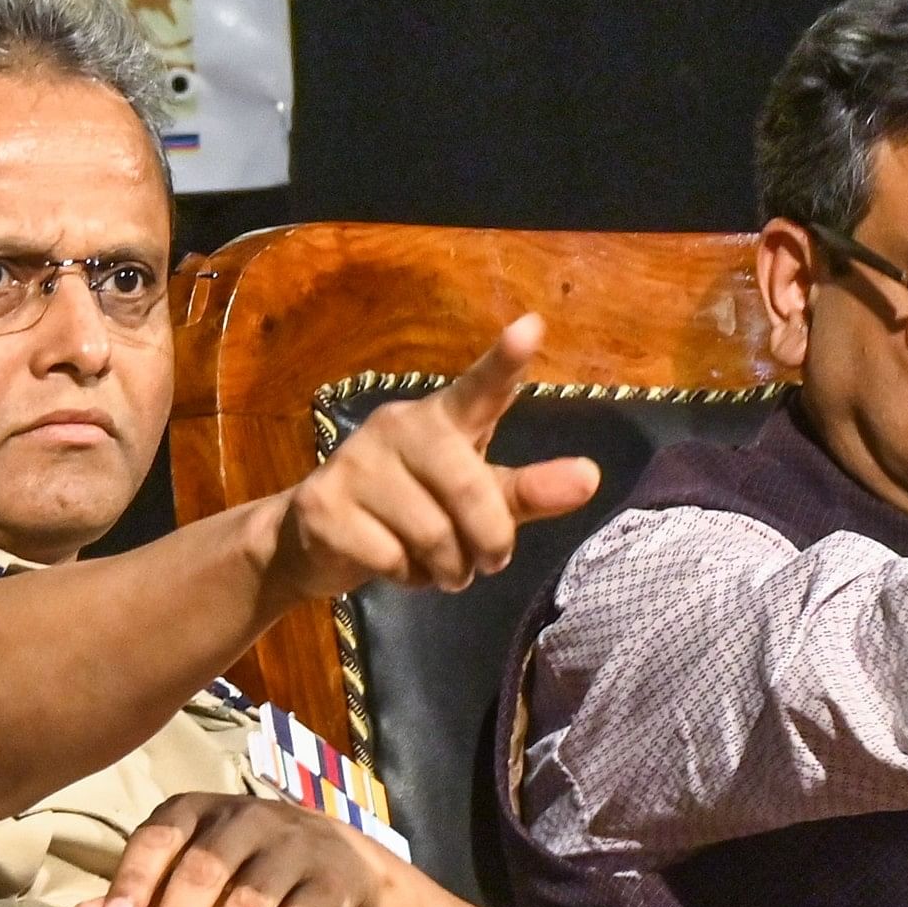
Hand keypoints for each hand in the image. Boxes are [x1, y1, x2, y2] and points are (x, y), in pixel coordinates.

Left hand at [77, 794, 400, 906]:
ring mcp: (293, 849)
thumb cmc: (236, 865)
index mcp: (197, 811)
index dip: (136, 880)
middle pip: (205, 873)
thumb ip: (134, 897)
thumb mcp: (181, 869)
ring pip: (252, 904)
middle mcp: (246, 820)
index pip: (160, 838)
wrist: (333, 854)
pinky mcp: (328, 884)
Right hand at [255, 315, 601, 604]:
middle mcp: (398, 427)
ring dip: (449, 569)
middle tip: (489, 563)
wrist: (315, 539)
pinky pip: (391, 558)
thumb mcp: (478, 500)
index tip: (530, 327)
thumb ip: (530, 490)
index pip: (479, 389)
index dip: (504, 361)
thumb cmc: (414, 510)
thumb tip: (591, 477)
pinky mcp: (323, 504)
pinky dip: (407, 578)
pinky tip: (395, 566)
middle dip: (491, 541)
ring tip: (439, 566)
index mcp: (442, 419)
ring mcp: (355, 462)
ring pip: (433, 535)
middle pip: (470, 489)